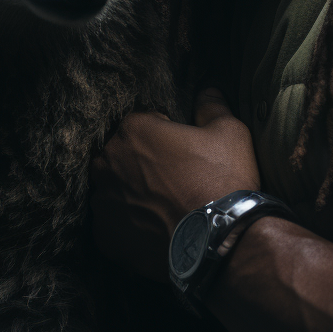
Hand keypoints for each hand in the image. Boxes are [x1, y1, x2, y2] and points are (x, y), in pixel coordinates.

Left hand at [89, 88, 260, 280]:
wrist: (219, 240)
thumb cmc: (222, 180)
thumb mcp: (229, 132)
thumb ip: (212, 106)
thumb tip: (208, 90)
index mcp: (133, 130)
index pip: (141, 123)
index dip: (164, 134)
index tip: (182, 151)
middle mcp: (108, 163)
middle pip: (121, 155)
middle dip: (142, 163)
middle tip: (174, 179)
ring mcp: (103, 202)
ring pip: (114, 189)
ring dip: (132, 193)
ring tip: (165, 206)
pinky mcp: (105, 237)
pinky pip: (113, 224)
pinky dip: (130, 225)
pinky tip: (156, 228)